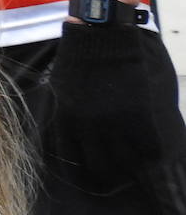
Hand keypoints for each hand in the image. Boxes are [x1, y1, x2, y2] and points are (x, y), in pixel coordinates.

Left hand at [48, 22, 179, 180]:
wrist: (101, 36)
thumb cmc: (79, 59)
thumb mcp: (62, 89)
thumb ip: (66, 114)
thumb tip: (69, 135)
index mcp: (67, 120)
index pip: (71, 159)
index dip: (81, 172)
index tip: (90, 177)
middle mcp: (89, 127)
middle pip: (100, 168)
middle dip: (109, 176)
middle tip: (118, 178)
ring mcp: (115, 124)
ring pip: (126, 163)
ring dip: (132, 170)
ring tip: (137, 171)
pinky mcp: (139, 117)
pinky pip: (149, 149)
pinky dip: (152, 154)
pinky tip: (152, 154)